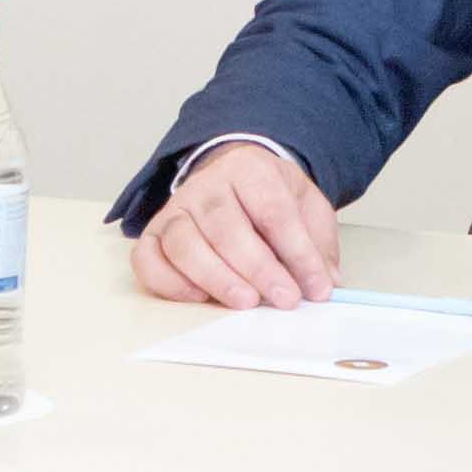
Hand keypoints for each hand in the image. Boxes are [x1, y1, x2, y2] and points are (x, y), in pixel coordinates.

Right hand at [128, 138, 337, 308]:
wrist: (232, 178)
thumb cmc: (270, 199)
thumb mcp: (306, 207)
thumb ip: (318, 243)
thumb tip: (324, 283)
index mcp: (250, 169)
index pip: (272, 210)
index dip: (297, 252)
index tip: (316, 287)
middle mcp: (207, 184)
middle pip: (225, 225)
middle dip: (258, 268)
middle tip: (284, 299)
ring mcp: (175, 208)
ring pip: (184, 242)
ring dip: (216, 277)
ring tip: (246, 302)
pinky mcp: (153, 233)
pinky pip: (147, 258)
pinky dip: (168, 282)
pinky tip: (198, 296)